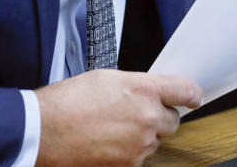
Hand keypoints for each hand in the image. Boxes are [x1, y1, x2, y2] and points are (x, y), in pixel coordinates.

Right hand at [35, 70, 201, 165]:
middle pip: (173, 120)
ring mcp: (139, 145)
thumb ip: (138, 85)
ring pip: (155, 140)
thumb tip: (152, 91)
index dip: (191, 94)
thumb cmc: (68, 102)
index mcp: (143, 90)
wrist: (43, 131)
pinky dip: (129, 151)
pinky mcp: (128, 165)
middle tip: (138, 112)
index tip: (194, 97)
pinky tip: (109, 142)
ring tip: (114, 127)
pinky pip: (139, 157)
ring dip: (143, 135)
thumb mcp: (108, 78)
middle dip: (160, 116)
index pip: (185, 91)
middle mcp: (147, 118)